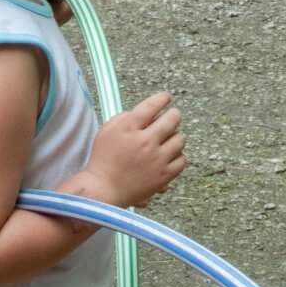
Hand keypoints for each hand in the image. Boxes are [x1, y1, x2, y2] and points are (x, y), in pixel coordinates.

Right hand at [89, 90, 185, 207]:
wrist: (104, 189)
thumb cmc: (104, 158)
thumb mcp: (108, 130)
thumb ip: (127, 117)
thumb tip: (148, 112)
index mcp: (129, 128)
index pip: (152, 106)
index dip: (162, 98)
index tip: (166, 97)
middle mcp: (145, 142)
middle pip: (171, 119)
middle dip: (173, 114)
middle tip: (172, 116)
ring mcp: (156, 159)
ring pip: (179, 139)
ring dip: (175, 136)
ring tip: (168, 138)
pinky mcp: (163, 176)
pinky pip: (182, 160)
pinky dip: (178, 156)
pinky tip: (170, 155)